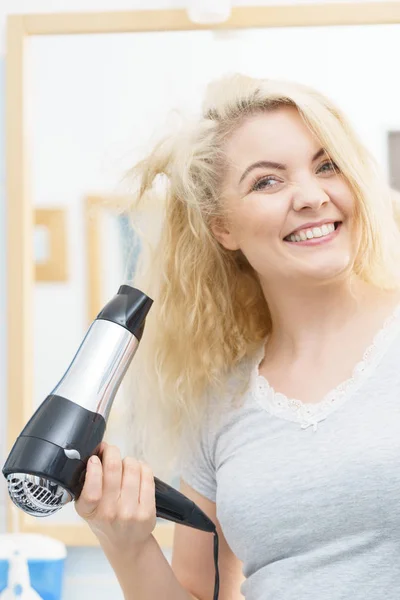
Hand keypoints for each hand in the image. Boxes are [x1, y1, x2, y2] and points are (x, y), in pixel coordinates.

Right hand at [75, 442, 156, 556]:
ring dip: (127, 460)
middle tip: (110, 451)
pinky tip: (137, 471)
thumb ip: (88, 483)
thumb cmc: (104, 518)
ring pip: (132, 467)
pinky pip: (147, 474)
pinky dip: (142, 466)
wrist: (125, 543)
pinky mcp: (147, 510)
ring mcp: (130, 512)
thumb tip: (98, 451)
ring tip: (125, 465)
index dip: (94, 468)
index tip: (94, 458)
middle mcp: (109, 513)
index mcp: (89, 511)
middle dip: (112, 452)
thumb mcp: (87, 506)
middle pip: (114, 468)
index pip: (91, 489)